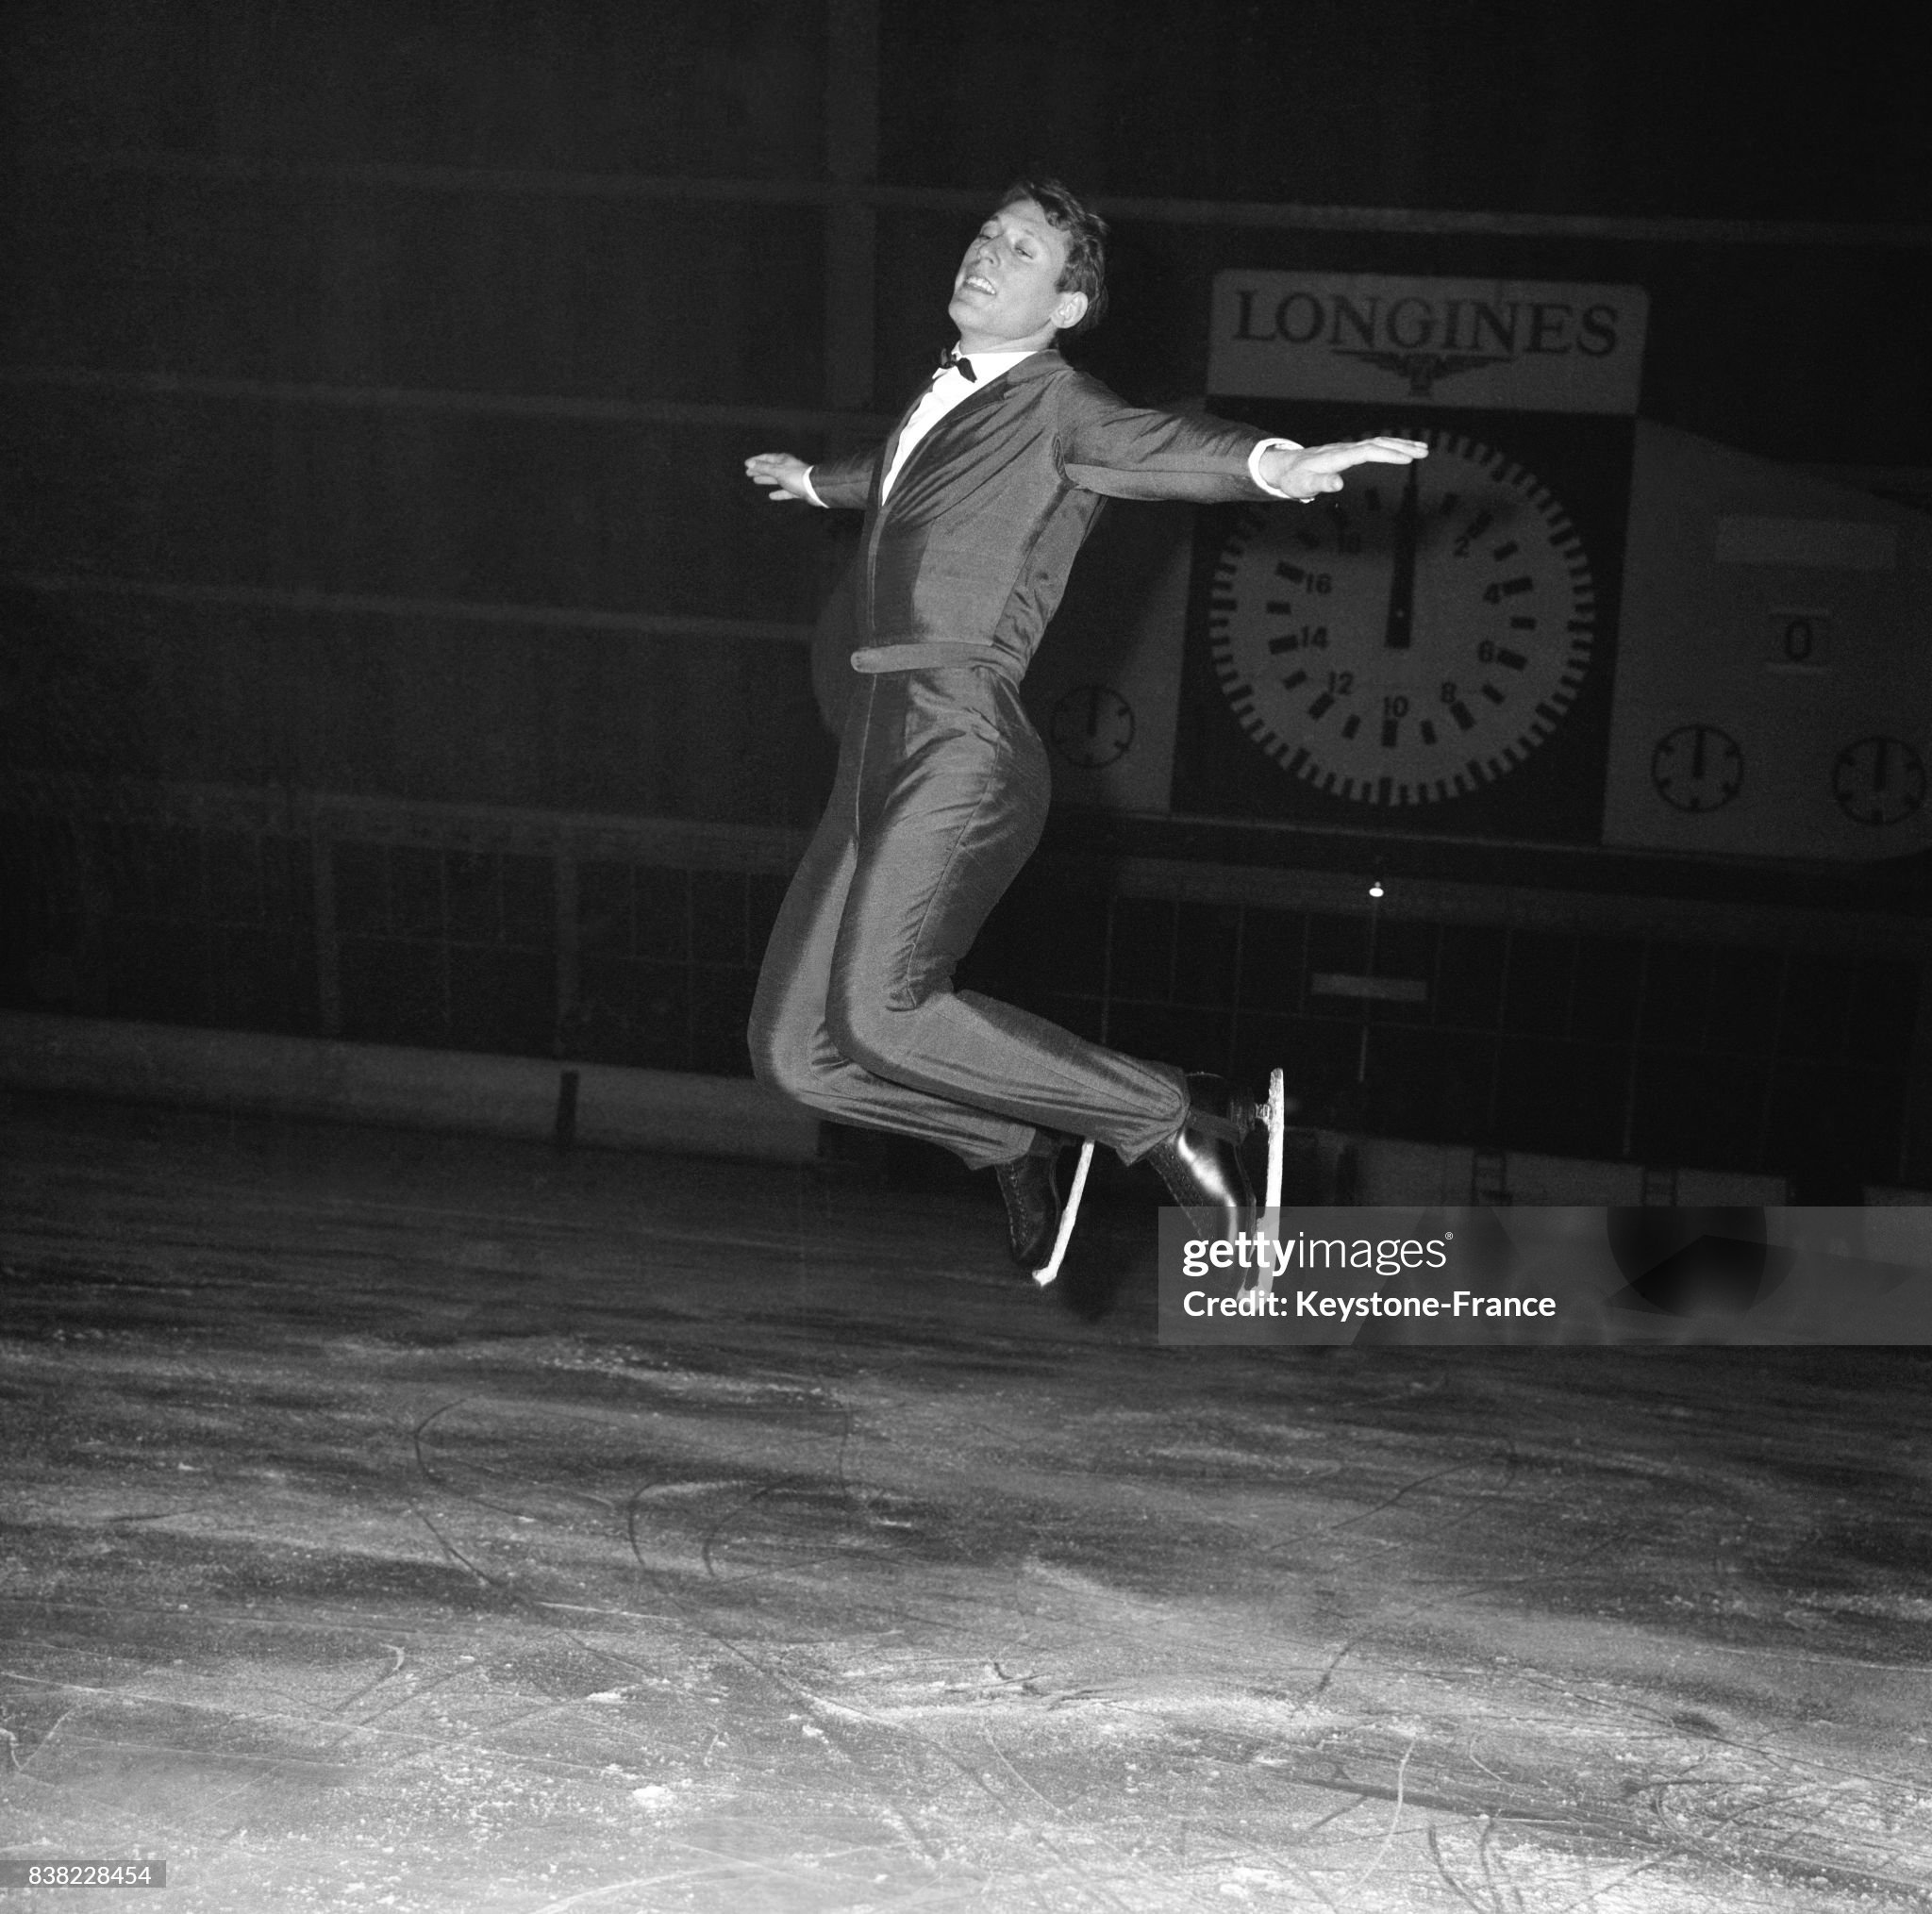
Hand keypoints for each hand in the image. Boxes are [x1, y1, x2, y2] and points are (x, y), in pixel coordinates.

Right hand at [744, 452, 816, 502]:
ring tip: (755, 480)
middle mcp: (787, 468)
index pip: (766, 458)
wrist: (815, 488)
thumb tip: (750, 463)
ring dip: (766, 479)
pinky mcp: (796, 490)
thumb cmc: (796, 477)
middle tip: (748, 473)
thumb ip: (764, 468)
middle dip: (759, 470)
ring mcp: (792, 479)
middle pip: (770, 468)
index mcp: (782, 460)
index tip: (746, 464)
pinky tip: (771, 496)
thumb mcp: (777, 471)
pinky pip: (784, 491)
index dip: (756, 460)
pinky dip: (778, 493)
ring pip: (776, 479)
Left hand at [1260, 436, 1428, 500]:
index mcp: (1336, 457)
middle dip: (1402, 446)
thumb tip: (1338, 483)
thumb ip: (1320, 483)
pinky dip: (1391, 446)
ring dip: (1400, 444)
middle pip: (1377, 443)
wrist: (1284, 466)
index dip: (1387, 454)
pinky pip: (1373, 445)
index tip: (1407, 459)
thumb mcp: (1303, 485)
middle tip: (1425, 451)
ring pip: (1378, 442)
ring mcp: (1347, 448)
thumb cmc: (1294, 479)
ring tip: (1422, 449)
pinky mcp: (1348, 451)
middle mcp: (1344, 449)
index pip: (1367, 452)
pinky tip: (1403, 449)